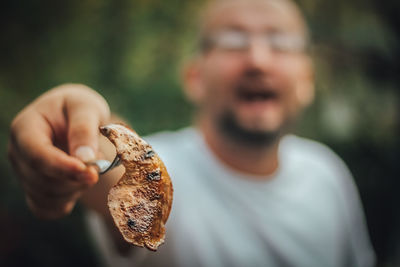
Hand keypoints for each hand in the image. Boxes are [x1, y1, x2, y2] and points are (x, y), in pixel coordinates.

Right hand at [8, 84, 110, 218]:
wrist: (74, 118)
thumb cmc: (80, 108)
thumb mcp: (86, 108)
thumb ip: (84, 129)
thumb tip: (84, 158)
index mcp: (25, 128)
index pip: (37, 155)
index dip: (62, 167)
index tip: (90, 172)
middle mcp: (18, 153)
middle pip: (43, 180)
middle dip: (76, 178)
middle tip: (100, 163)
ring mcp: (23, 174)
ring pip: (47, 197)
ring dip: (77, 189)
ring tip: (90, 167)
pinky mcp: (33, 189)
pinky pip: (47, 209)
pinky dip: (68, 202)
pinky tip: (79, 184)